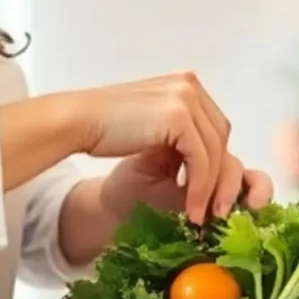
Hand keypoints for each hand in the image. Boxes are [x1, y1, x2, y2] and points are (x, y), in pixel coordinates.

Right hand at [62, 72, 253, 222]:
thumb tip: (202, 165)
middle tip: (215, 209)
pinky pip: (201, 158)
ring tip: (199, 214)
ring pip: (214, 150)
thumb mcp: (152, 126)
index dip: (215, 161)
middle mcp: (189, 85)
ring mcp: (185, 98)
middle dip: (219, 176)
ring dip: (210, 188)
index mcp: (184, 84)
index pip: (214, 126)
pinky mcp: (178, 116)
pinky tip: (190, 206)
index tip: (211, 193)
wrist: (78, 121)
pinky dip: (199, 187)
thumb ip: (177, 135)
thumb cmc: (106, 127)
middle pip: (220, 137)